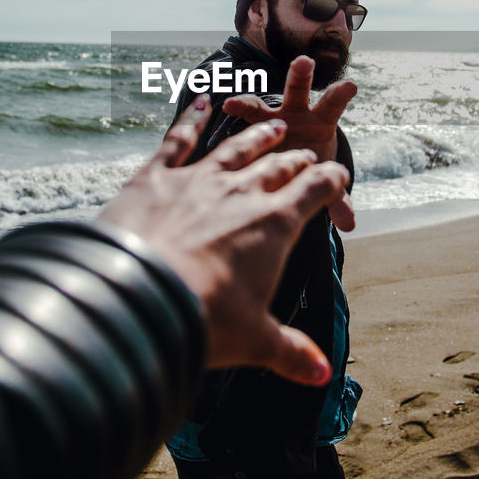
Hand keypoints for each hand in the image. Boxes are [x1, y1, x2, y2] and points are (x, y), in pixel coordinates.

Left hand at [100, 95, 350, 385]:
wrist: (138, 296)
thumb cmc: (203, 321)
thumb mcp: (255, 341)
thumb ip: (290, 352)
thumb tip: (322, 374)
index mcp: (274, 225)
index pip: (315, 192)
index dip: (331, 183)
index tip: (340, 178)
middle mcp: (241, 193)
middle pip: (278, 167)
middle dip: (297, 161)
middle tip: (307, 155)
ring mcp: (197, 179)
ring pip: (235, 149)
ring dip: (258, 137)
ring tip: (274, 126)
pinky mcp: (154, 177)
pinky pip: (177, 140)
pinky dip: (190, 120)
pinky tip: (200, 103)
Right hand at [220, 55, 356, 229]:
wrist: (291, 162)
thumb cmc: (311, 167)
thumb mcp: (324, 182)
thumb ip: (336, 200)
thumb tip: (350, 224)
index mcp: (320, 123)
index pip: (332, 105)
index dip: (339, 94)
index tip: (349, 84)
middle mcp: (295, 114)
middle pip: (298, 92)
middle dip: (299, 77)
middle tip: (303, 62)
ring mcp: (270, 119)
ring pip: (260, 108)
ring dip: (246, 104)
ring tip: (231, 105)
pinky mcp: (250, 128)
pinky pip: (238, 126)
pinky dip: (228, 124)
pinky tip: (215, 118)